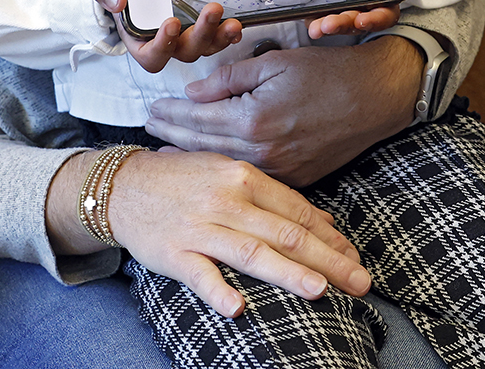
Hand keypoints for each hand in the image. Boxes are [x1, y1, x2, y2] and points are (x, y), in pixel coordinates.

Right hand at [47, 147, 371, 317]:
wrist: (124, 186)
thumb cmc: (183, 179)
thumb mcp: (229, 174)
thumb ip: (274, 196)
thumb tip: (324, 219)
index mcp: (242, 177)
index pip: (296, 210)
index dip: (330, 236)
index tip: (356, 258)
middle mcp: (226, 200)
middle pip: (284, 233)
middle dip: (327, 260)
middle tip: (360, 282)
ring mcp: (200, 228)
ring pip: (251, 251)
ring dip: (287, 273)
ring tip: (319, 291)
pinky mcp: (175, 253)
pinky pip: (200, 275)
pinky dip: (219, 291)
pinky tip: (239, 309)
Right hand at [114, 5, 242, 73]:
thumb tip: (116, 0)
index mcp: (135, 34)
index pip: (149, 55)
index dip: (161, 46)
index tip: (170, 23)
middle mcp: (160, 38)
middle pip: (182, 52)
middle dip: (200, 35)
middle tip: (211, 11)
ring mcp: (181, 32)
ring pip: (202, 47)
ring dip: (218, 37)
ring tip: (231, 22)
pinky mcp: (196, 21)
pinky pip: (213, 37)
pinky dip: (225, 33)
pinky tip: (234, 24)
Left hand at [144, 35, 424, 185]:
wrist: (375, 98)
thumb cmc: (326, 73)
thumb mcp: (273, 63)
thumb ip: (229, 78)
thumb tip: (194, 90)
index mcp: (253, 119)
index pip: (198, 118)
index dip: (171, 113)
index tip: (150, 108)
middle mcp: (263, 151)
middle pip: (203, 145)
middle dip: (172, 134)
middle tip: (148, 127)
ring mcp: (280, 170)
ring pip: (223, 163)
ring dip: (193, 153)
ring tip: (167, 145)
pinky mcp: (295, 178)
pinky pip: (250, 174)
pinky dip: (224, 164)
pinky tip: (209, 159)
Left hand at [304, 0, 427, 37]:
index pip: (385, 11)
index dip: (376, 18)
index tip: (363, 18)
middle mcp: (368, 4)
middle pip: (360, 21)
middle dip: (347, 23)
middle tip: (329, 22)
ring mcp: (348, 7)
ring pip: (341, 22)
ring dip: (330, 24)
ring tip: (317, 25)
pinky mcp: (329, 7)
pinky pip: (322, 18)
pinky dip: (315, 21)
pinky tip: (307, 21)